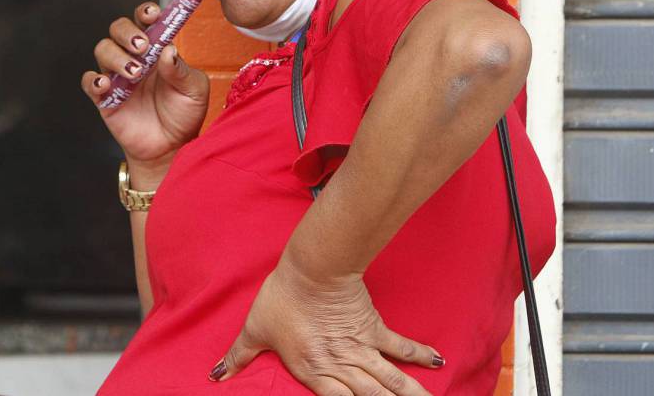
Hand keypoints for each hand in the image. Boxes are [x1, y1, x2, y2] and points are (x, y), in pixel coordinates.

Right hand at [81, 2, 209, 177]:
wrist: (171, 148)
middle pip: (118, 29)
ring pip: (103, 50)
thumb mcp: (194, 91)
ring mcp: (117, 77)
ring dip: (117, 57)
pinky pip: (89, 82)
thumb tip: (168, 49)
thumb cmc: (184, 115)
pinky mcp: (104, 98)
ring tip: (135, 74)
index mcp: (156, 49)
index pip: (145, 21)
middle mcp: (134, 58)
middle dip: (127, 33)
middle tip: (142, 47)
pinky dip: (94, 80)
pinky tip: (107, 85)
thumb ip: (181, 70)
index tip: (153, 14)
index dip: (145, 12)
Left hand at [211, 263, 443, 394]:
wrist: (311, 270)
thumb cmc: (280, 300)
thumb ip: (239, 357)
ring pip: (390, 382)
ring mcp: (361, 350)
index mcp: (313, 373)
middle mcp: (341, 367)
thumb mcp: (255, 331)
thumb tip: (215, 375)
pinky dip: (420, 354)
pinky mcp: (374, 329)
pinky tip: (438, 363)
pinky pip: (400, 346)